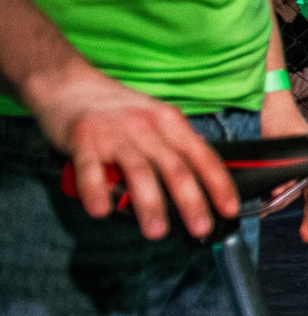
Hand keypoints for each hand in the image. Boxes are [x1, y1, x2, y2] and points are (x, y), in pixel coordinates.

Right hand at [23, 59, 234, 239]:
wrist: (69, 84)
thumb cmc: (118, 107)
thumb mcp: (156, 116)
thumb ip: (178, 142)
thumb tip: (205, 168)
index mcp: (169, 122)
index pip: (202, 155)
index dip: (218, 183)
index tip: (229, 209)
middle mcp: (146, 127)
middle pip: (175, 167)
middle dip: (191, 201)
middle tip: (201, 228)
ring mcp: (114, 134)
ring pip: (139, 172)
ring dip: (150, 204)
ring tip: (157, 231)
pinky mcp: (82, 140)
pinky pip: (91, 169)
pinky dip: (96, 191)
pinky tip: (102, 211)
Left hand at [260, 90, 307, 242]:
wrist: (270, 104)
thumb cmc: (283, 118)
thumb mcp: (284, 145)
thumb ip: (282, 172)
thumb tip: (276, 193)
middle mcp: (306, 167)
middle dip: (307, 218)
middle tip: (306, 237)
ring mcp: (294, 167)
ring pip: (291, 194)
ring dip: (280, 203)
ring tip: (266, 212)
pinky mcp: (282, 166)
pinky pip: (280, 185)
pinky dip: (273, 195)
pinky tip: (265, 203)